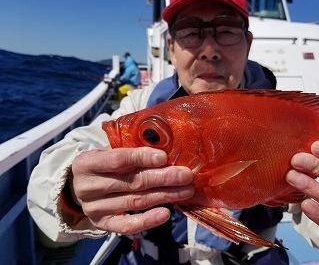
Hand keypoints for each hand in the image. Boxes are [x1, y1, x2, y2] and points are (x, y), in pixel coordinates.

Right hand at [71, 147, 193, 234]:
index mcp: (87, 163)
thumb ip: (130, 149)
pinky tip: (166, 213)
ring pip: (135, 202)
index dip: (141, 158)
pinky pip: (127, 225)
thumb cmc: (103, 164)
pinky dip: (148, 220)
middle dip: (162, 178)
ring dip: (164, 196)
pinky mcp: (103, 224)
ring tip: (185, 190)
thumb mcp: (108, 151)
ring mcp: (94, 208)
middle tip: (185, 175)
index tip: (164, 157)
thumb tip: (164, 146)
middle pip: (131, 182)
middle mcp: (88, 187)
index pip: (117, 160)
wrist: (80, 186)